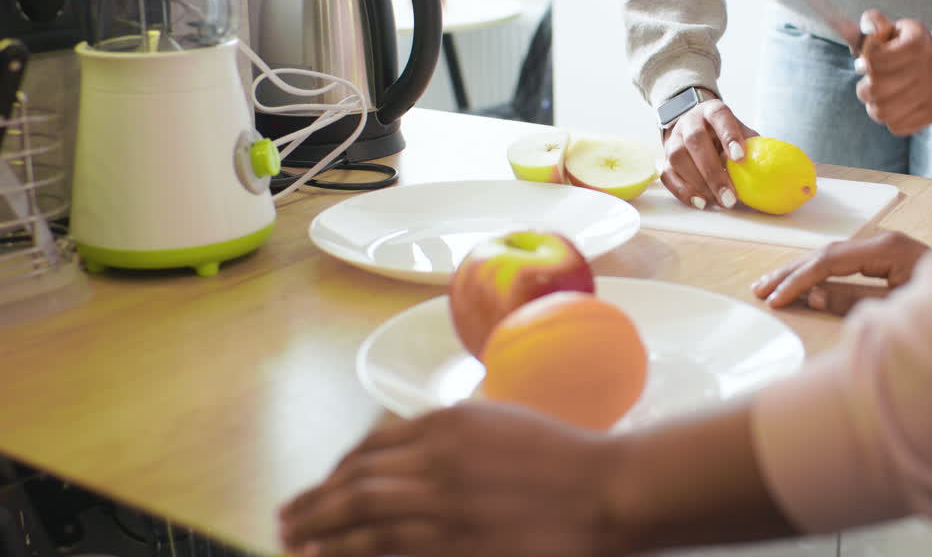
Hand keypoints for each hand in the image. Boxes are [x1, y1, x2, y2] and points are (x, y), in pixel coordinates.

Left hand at [278, 402, 623, 556]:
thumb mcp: (501, 424)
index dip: (338, 469)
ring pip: (361, 515)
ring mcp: (444, 503)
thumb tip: (409, 451)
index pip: (371, 445)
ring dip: (320, 528)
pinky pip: (387, 548)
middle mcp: (436, 458)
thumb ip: (453, 434)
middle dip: (315, 501)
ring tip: (294, 541)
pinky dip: (352, 551)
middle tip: (288, 518)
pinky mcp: (454, 543)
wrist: (608, 490)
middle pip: (356, 480)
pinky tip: (330, 556)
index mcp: (447, 423)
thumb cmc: (566, 459)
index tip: (324, 485)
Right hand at [661, 90, 757, 209]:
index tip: (740, 158)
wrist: (693, 126)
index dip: (729, 136)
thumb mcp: (739, 131)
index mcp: (712, 110)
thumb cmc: (724, 134)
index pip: (719, 117)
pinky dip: (684, 191)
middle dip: (713, 172)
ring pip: (678, 158)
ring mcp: (674, 139)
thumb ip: (752, 145)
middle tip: (729, 196)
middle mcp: (689, 122)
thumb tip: (770, 171)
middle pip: (695, 141)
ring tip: (718, 201)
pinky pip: (668, 175)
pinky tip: (701, 202)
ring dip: (699, 183)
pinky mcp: (665, 159)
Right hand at [751, 231, 930, 313]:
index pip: (829, 261)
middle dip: (789, 273)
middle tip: (758, 291)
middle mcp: (882, 240)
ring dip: (798, 271)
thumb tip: (812, 296)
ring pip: (830, 255)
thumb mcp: (897, 307)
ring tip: (767, 287)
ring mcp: (883, 245)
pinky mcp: (884, 255)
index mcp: (887, 249)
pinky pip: (842, 262)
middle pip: (824, 253)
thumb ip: (852, 301)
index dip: (798, 280)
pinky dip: (817, 273)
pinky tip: (798, 283)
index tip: (776, 300)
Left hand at [854, 10, 931, 135]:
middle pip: (875, 89)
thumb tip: (867, 28)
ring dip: (874, 106)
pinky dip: (890, 119)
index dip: (865, 62)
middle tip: (869, 84)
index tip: (864, 63)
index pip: (875, 59)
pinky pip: (897, 127)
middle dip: (865, 88)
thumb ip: (874, 24)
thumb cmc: (910, 49)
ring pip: (882, 112)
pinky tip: (895, 108)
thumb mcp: (895, 30)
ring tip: (879, 98)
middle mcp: (930, 67)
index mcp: (917, 42)